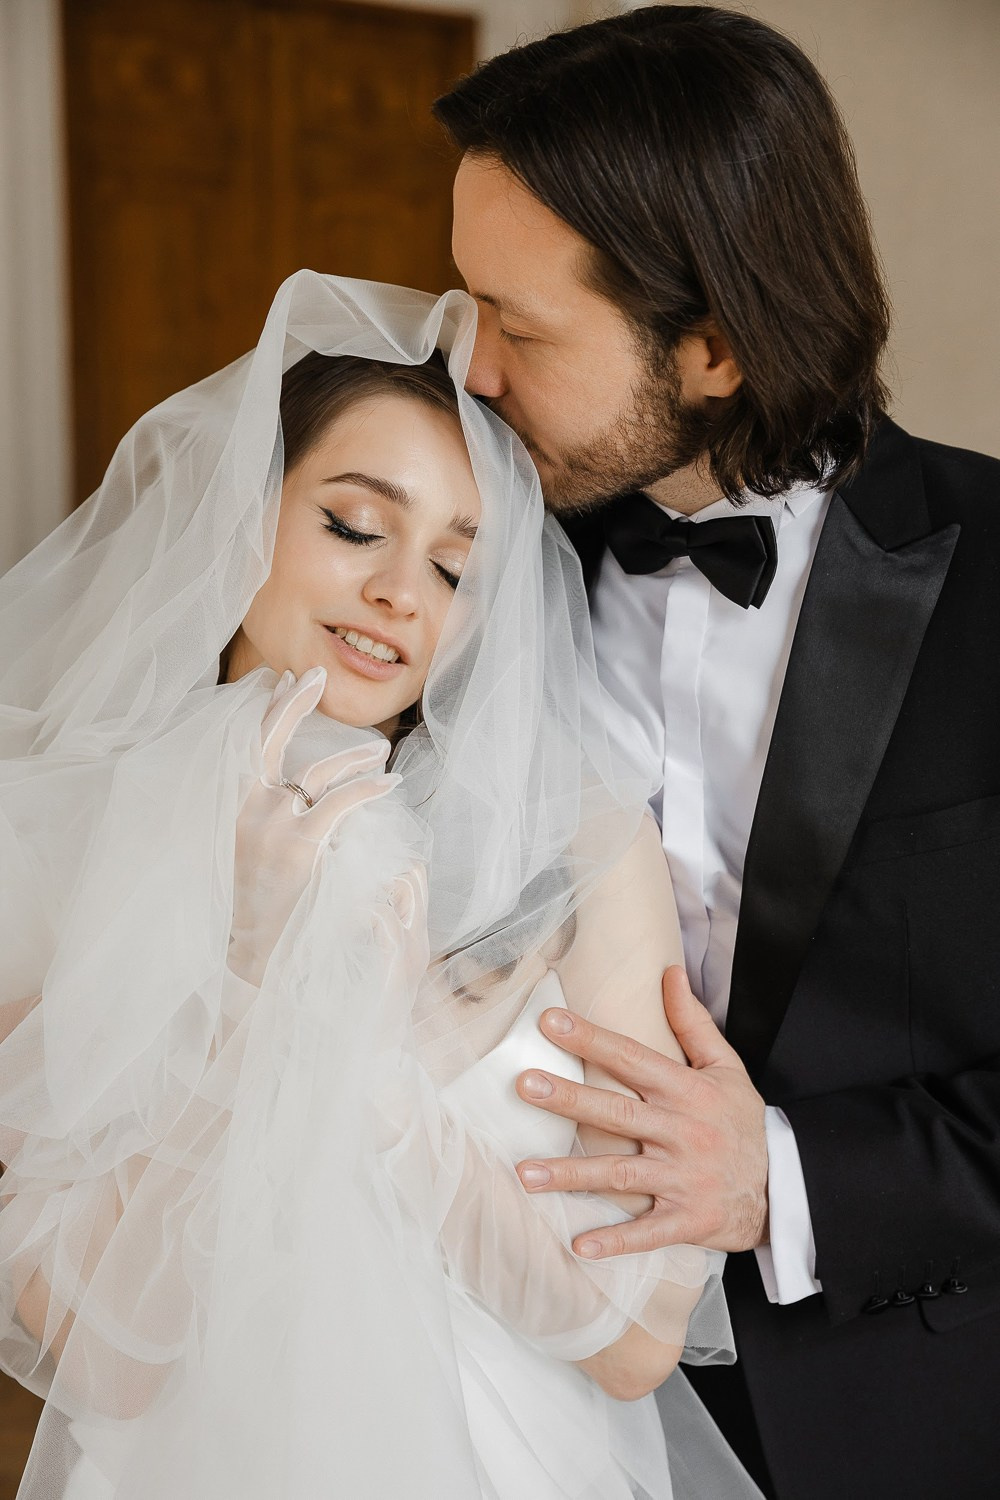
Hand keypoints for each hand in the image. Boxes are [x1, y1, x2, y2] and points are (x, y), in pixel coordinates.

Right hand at [229, 667, 398, 985]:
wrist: (254, 946)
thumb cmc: (260, 899)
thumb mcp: (255, 846)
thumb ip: (271, 811)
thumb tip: (296, 783)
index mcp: (238, 804)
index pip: (250, 743)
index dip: (268, 708)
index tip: (283, 679)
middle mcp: (250, 805)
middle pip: (271, 737)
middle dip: (295, 701)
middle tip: (318, 673)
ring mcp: (273, 822)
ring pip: (319, 770)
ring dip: (355, 755)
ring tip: (380, 751)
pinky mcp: (300, 843)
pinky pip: (342, 802)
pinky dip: (370, 788)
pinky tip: (390, 783)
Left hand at [513, 966, 768, 1256]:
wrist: (784, 1187)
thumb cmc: (743, 1122)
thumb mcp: (727, 1067)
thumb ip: (692, 1023)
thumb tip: (669, 972)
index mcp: (688, 1091)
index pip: (633, 1058)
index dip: (592, 1039)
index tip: (550, 1021)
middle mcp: (683, 1133)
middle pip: (618, 1112)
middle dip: (570, 1100)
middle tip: (524, 1086)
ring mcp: (683, 1179)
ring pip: (621, 1175)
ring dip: (572, 1175)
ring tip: (525, 1172)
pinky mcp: (687, 1220)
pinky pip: (647, 1232)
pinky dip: (615, 1241)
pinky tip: (579, 1244)